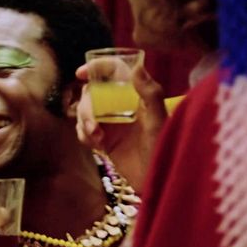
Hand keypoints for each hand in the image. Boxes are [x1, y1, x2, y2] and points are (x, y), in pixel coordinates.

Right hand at [75, 62, 166, 191]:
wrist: (156, 180)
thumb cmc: (164, 149)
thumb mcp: (159, 121)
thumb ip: (151, 94)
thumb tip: (136, 67)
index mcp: (135, 95)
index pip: (114, 71)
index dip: (97, 67)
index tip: (81, 73)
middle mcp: (121, 105)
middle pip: (93, 93)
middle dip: (87, 108)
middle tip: (93, 126)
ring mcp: (111, 122)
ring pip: (85, 111)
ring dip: (84, 123)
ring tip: (96, 139)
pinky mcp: (103, 139)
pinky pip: (84, 130)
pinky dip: (83, 135)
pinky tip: (95, 145)